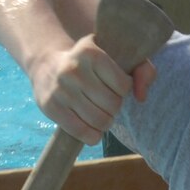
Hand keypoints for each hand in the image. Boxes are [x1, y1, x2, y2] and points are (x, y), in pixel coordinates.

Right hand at [31, 35, 156, 144]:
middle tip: (107, 102)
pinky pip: (82, 132)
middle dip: (115, 107)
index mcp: (91, 53)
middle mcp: (73, 70)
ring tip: (100, 114)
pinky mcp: (51, 107)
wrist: (47, 66)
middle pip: (113, 105)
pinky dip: (93, 136)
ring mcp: (60, 90)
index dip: (124, 90)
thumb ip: (142, 69)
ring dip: (106, 122)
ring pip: (100, 121)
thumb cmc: (90, 63)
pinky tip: (92, 128)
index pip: (123, 85)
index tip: (115, 86)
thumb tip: (141, 97)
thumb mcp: (116, 55)